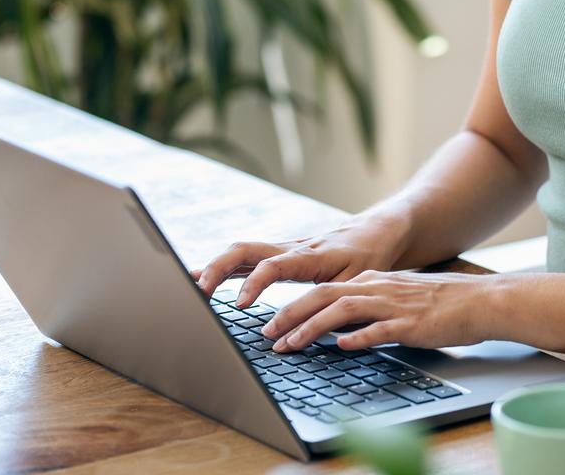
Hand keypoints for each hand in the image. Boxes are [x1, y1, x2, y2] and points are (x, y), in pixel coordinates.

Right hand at [191, 212, 412, 308]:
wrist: (376, 231)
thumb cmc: (369, 258)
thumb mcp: (360, 281)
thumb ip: (337, 302)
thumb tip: (316, 332)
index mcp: (310, 256)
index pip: (274, 265)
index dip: (255, 283)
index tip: (240, 304)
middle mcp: (290, 248)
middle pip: (246, 250)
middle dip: (219, 268)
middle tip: (198, 292)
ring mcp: (282, 249)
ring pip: (241, 251)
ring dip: (215, 266)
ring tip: (188, 284)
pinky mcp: (278, 254)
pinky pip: (246, 258)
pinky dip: (222, 267)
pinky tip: (201, 279)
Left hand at [258, 270, 494, 353]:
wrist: (480, 301)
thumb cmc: (440, 305)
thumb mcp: (397, 299)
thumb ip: (368, 309)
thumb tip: (338, 327)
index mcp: (373, 282)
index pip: (324, 290)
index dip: (294, 308)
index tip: (272, 326)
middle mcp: (378, 288)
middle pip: (324, 295)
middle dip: (290, 314)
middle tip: (266, 334)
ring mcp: (394, 304)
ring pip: (344, 309)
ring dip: (313, 327)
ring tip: (291, 344)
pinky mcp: (411, 323)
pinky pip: (380, 329)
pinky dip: (358, 336)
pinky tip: (342, 346)